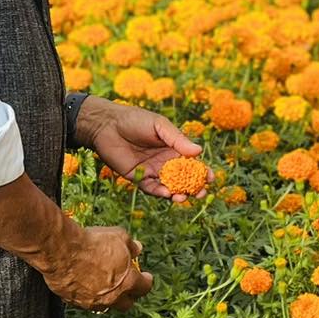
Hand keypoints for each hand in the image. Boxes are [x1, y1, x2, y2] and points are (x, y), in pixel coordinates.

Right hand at [41, 219, 152, 313]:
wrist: (62, 251)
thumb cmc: (94, 242)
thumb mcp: (119, 236)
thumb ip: (131, 245)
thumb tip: (137, 248)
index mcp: (128, 282)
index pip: (145, 288)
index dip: (146, 281)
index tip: (146, 276)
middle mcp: (112, 297)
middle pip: (126, 304)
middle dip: (129, 295)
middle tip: (127, 284)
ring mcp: (93, 302)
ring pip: (105, 306)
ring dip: (108, 297)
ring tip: (106, 285)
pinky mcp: (75, 303)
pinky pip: (86, 303)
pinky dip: (89, 295)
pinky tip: (86, 284)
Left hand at [79, 95, 203, 199]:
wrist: (107, 126)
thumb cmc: (135, 120)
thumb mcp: (160, 126)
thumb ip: (177, 139)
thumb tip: (199, 151)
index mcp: (174, 148)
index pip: (192, 163)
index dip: (202, 171)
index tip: (211, 178)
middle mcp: (165, 161)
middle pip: (183, 178)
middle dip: (194, 187)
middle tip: (201, 193)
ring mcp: (152, 170)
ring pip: (169, 186)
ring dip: (178, 194)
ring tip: (184, 198)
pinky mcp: (138, 178)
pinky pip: (151, 188)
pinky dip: (160, 193)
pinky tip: (167, 194)